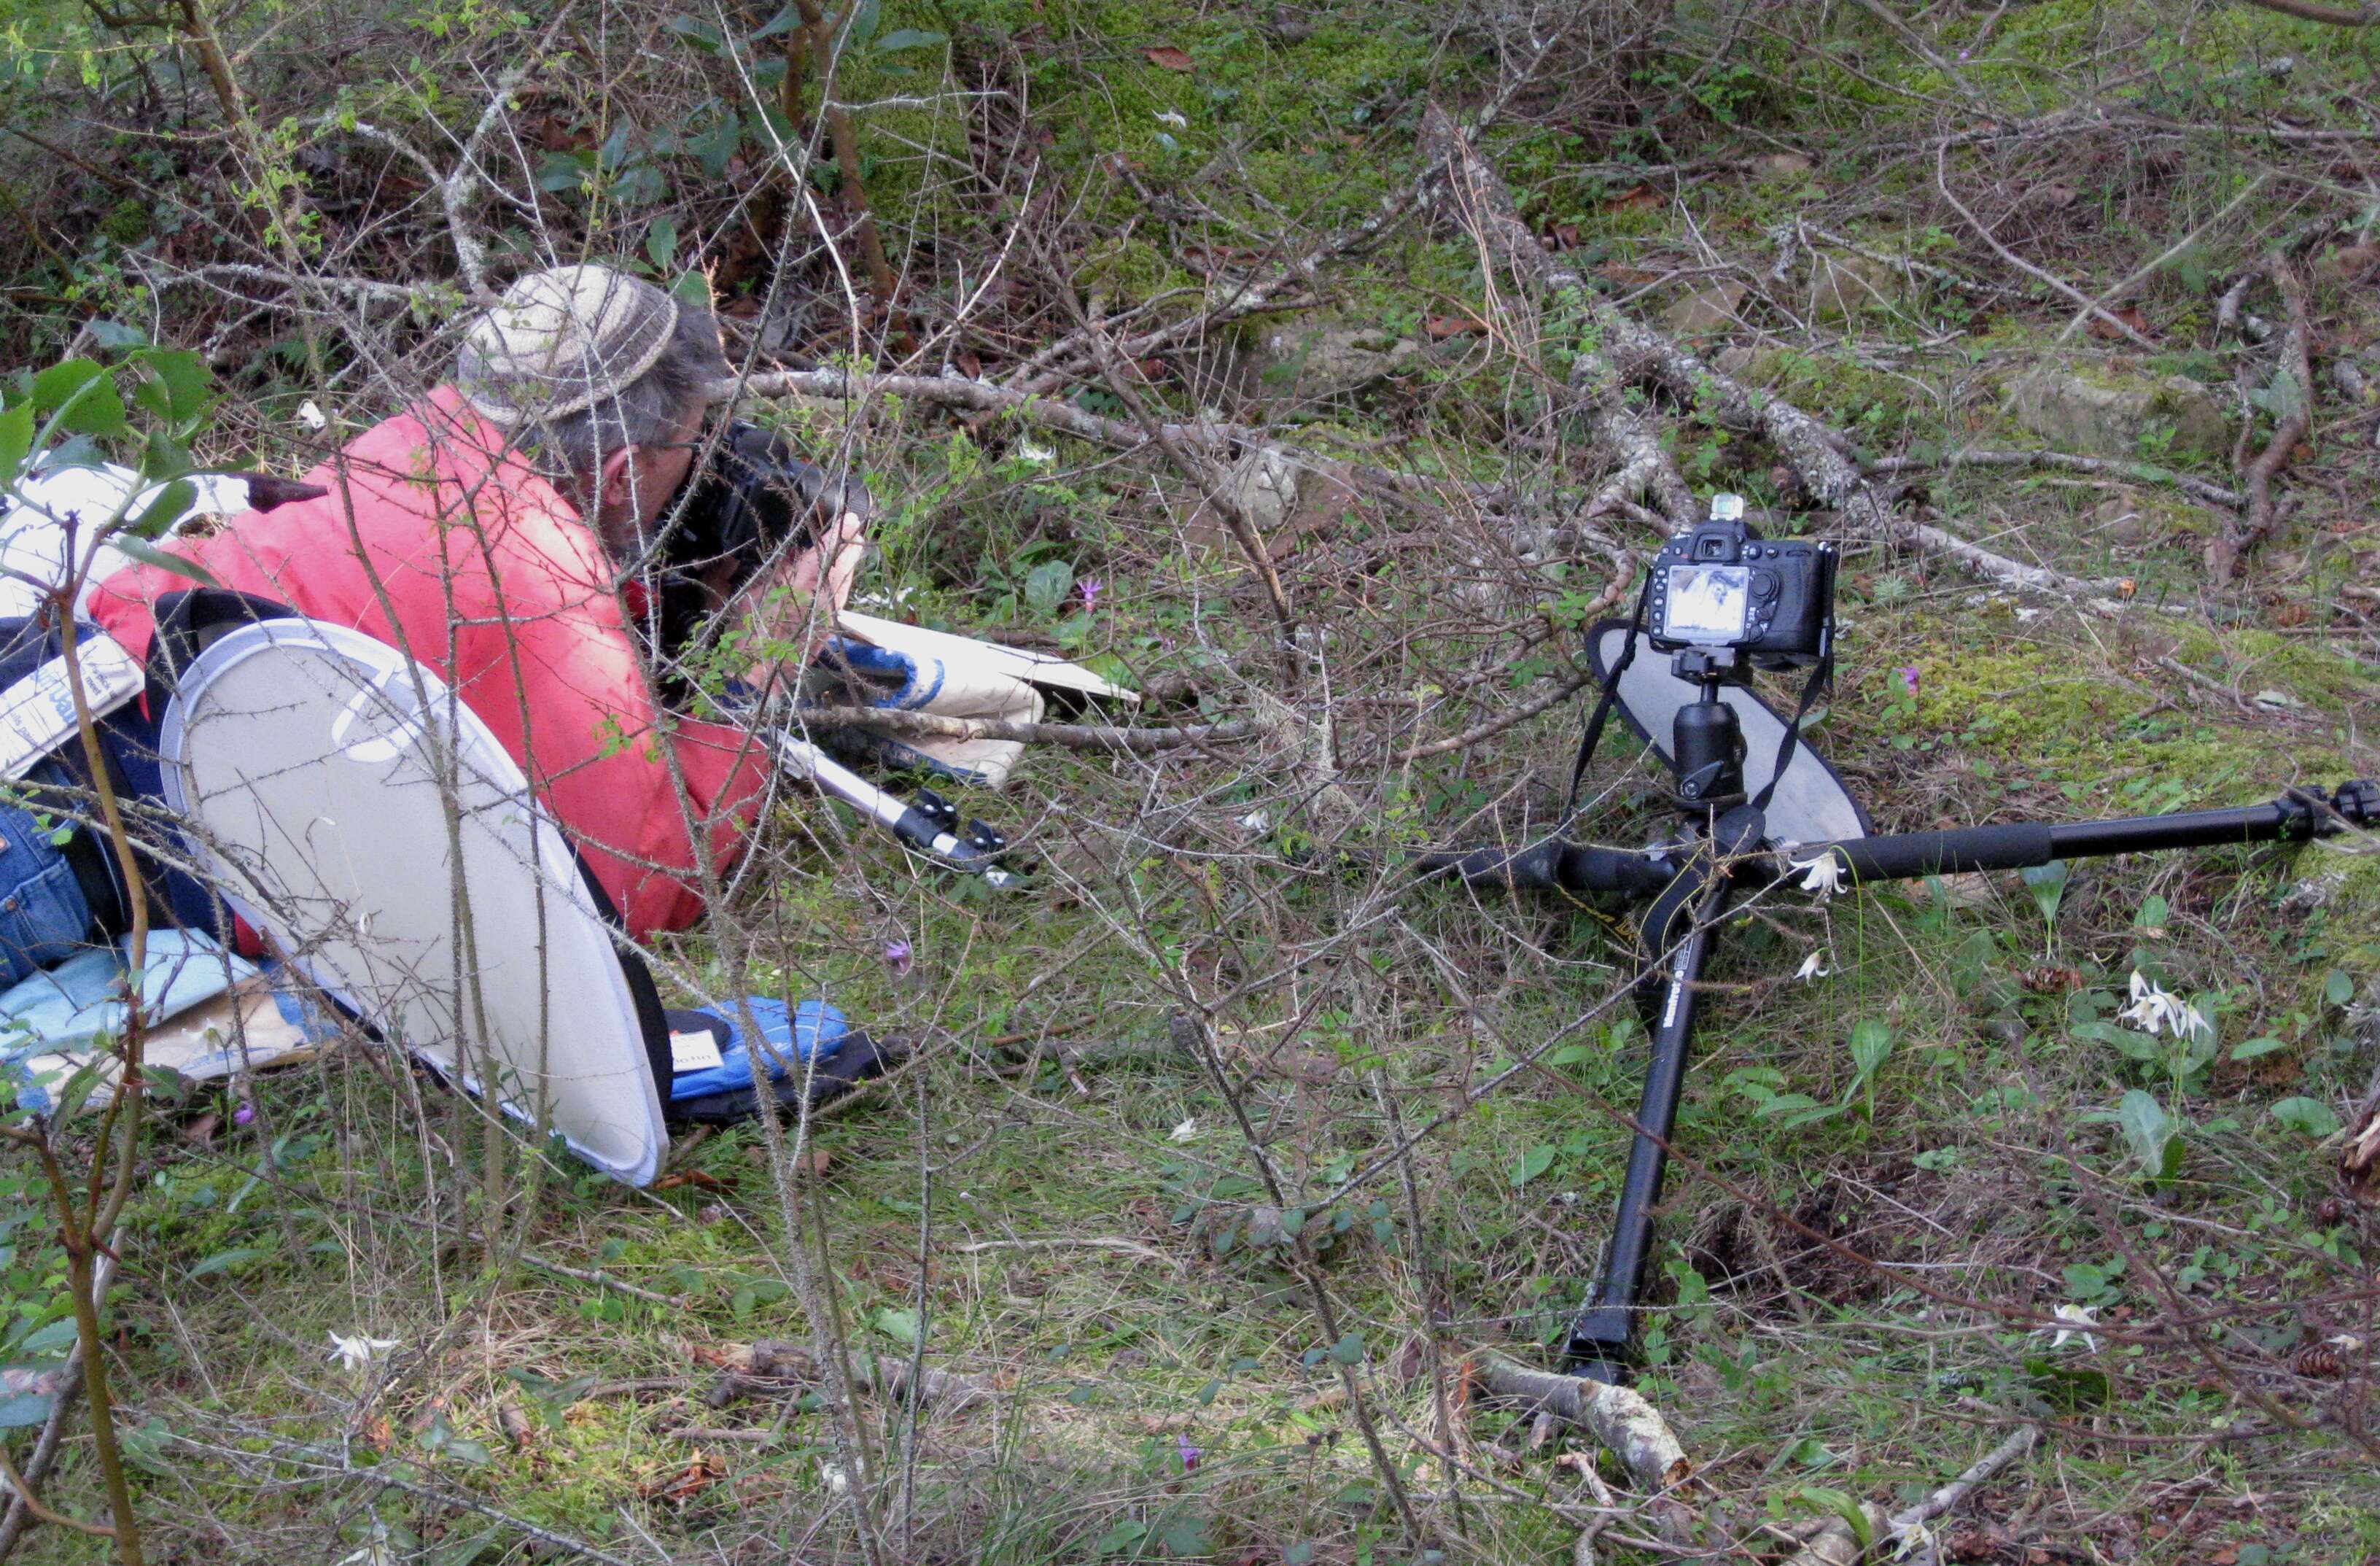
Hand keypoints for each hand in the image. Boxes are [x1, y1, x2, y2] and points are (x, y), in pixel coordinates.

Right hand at [739, 507, 867, 679]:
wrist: (759, 674)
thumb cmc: (747, 631)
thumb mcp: (753, 594)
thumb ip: (776, 572)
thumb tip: (794, 556)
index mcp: (799, 585)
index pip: (825, 554)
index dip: (837, 536)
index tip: (850, 520)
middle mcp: (820, 599)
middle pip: (842, 568)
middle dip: (849, 547)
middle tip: (856, 529)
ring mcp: (827, 615)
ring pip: (843, 585)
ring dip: (848, 566)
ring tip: (852, 549)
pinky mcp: (828, 629)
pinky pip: (838, 601)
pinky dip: (840, 586)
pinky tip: (840, 579)